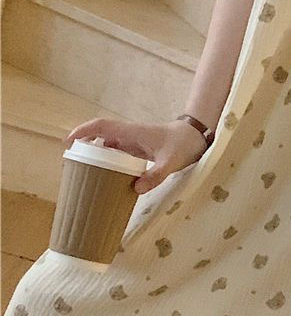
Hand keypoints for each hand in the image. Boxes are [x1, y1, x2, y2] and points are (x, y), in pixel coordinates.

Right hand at [64, 118, 208, 194]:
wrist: (196, 137)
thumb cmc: (183, 144)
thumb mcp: (171, 161)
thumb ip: (155, 175)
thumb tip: (135, 189)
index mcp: (133, 132)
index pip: (102, 126)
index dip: (83, 131)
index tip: (68, 142)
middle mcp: (129, 135)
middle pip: (99, 137)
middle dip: (83, 147)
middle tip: (71, 166)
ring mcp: (133, 142)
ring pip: (107, 146)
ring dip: (95, 156)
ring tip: (83, 175)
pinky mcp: (137, 150)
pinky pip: (117, 154)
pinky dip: (108, 163)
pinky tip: (106, 178)